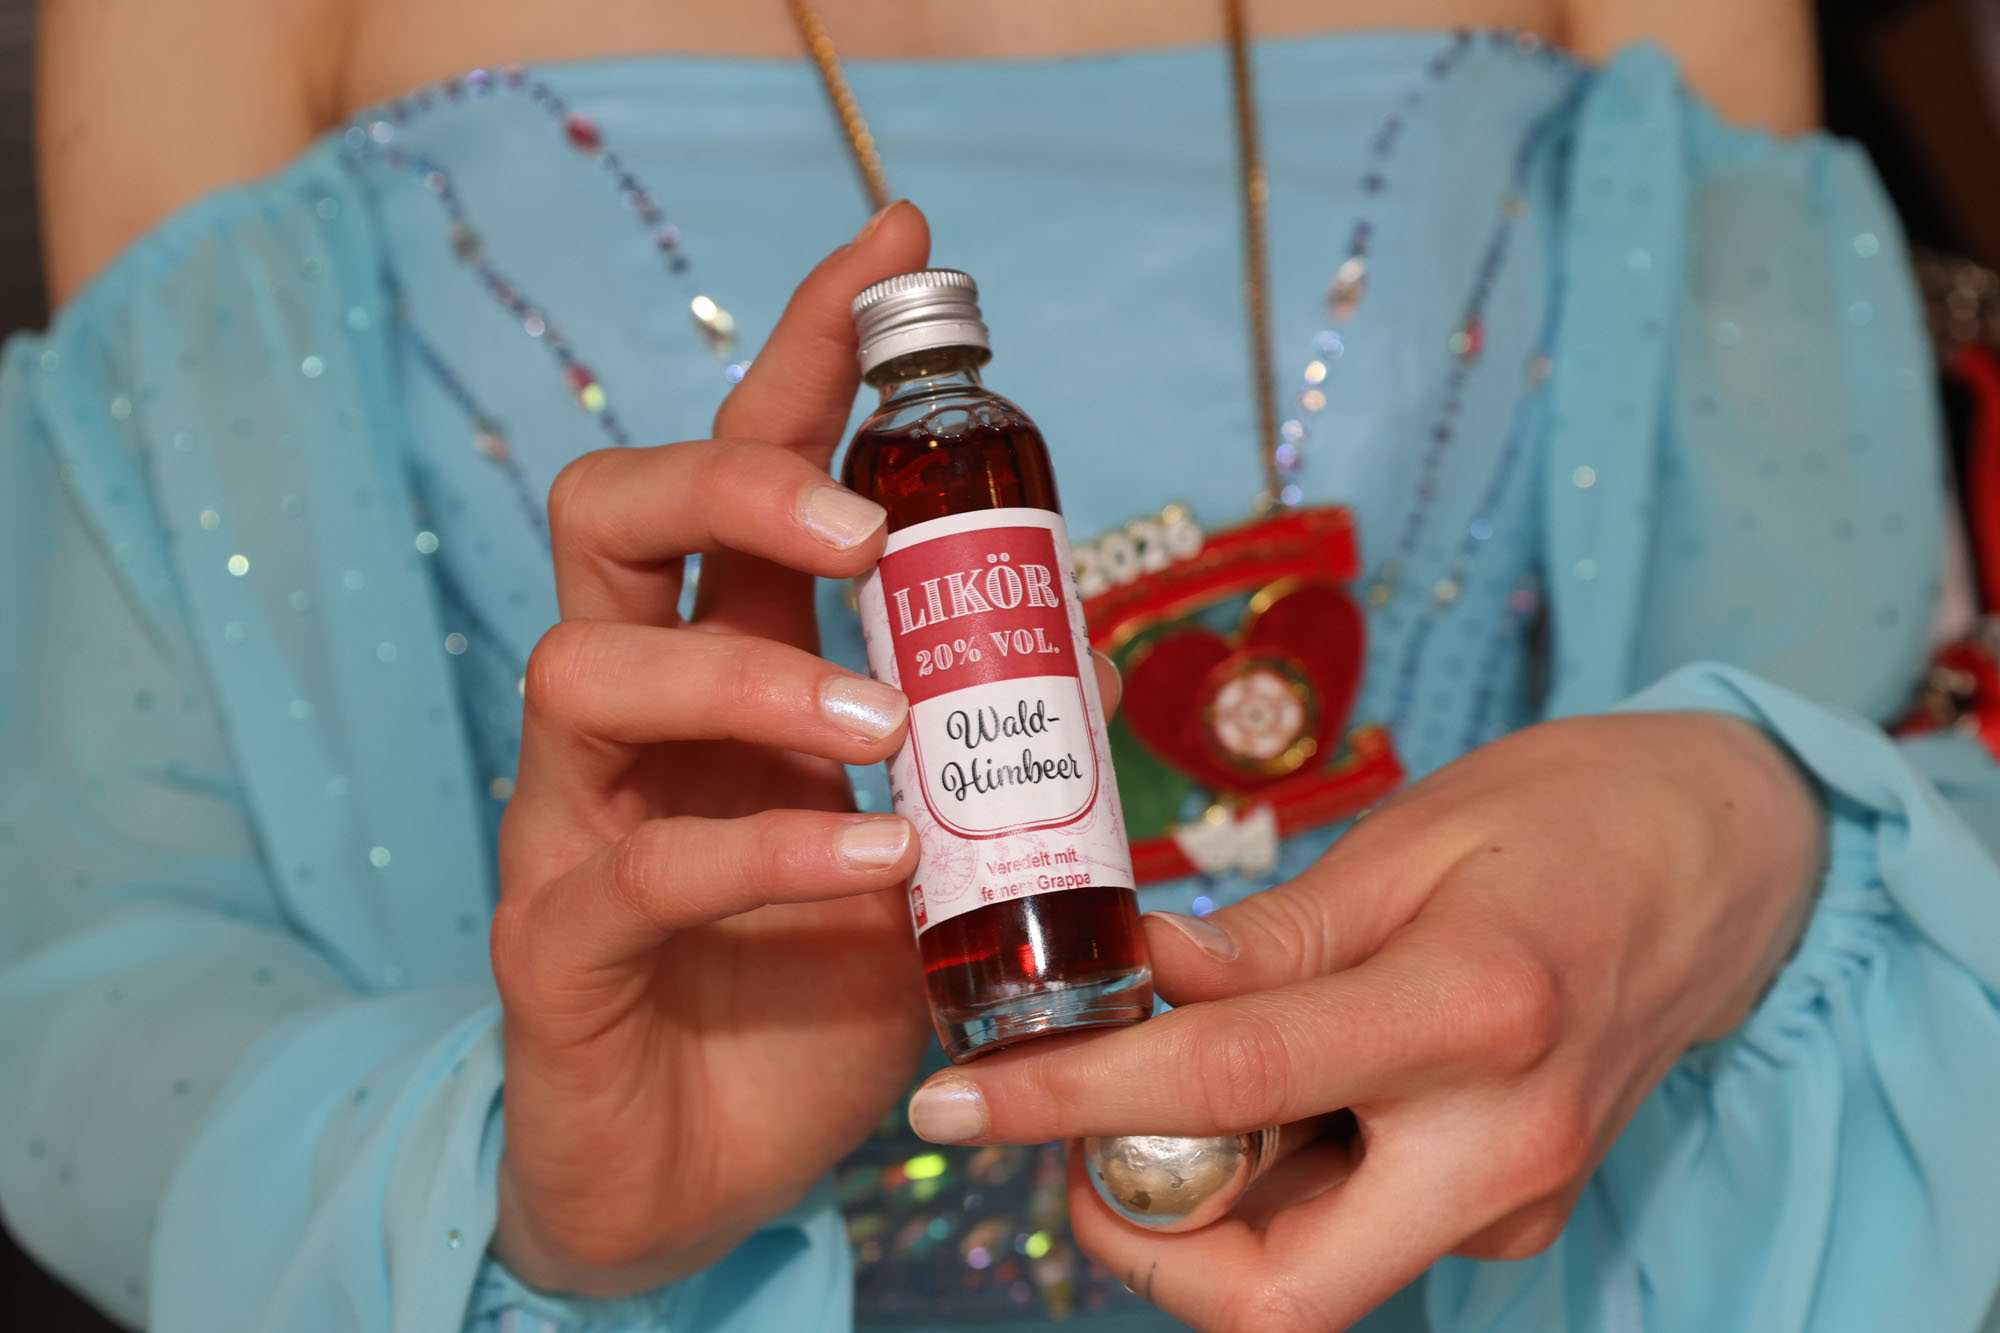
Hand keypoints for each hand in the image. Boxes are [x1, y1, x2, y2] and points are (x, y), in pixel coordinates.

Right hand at [489, 202, 936, 1296]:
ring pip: (590, 669)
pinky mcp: (556, 949)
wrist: (693, 1182)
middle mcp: (633, 723)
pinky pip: (639, 870)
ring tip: (889, 726)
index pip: (741, 470)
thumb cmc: (801, 1002)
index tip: (901, 253)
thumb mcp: (918, 860)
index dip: (809, 352)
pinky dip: (769, 855)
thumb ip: (975, 773)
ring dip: (755, 675)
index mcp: (723, 671)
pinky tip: (875, 869)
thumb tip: (1094, 688)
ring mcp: (574, 827)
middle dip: (737, 472)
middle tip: (867, 522)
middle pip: (607, 510)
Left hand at [904, 712, 1824, 1330]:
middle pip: (1275, 1293)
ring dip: (1200, 1208)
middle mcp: (1503, 1146)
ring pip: (1309, 1276)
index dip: (1070, 1105)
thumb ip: (1267, 935)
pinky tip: (1261, 1087)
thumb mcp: (1408, 840)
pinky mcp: (1514, 1210)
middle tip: (1070, 1128)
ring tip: (1159, 1081)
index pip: (1229, 1092)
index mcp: (1473, 1016)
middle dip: (1139, 1234)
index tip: (954, 1105)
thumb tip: (1136, 979)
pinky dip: (1275, 1184)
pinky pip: (1356, 1235)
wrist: (1729, 859)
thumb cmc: (1570, 814)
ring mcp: (1517, 1199)